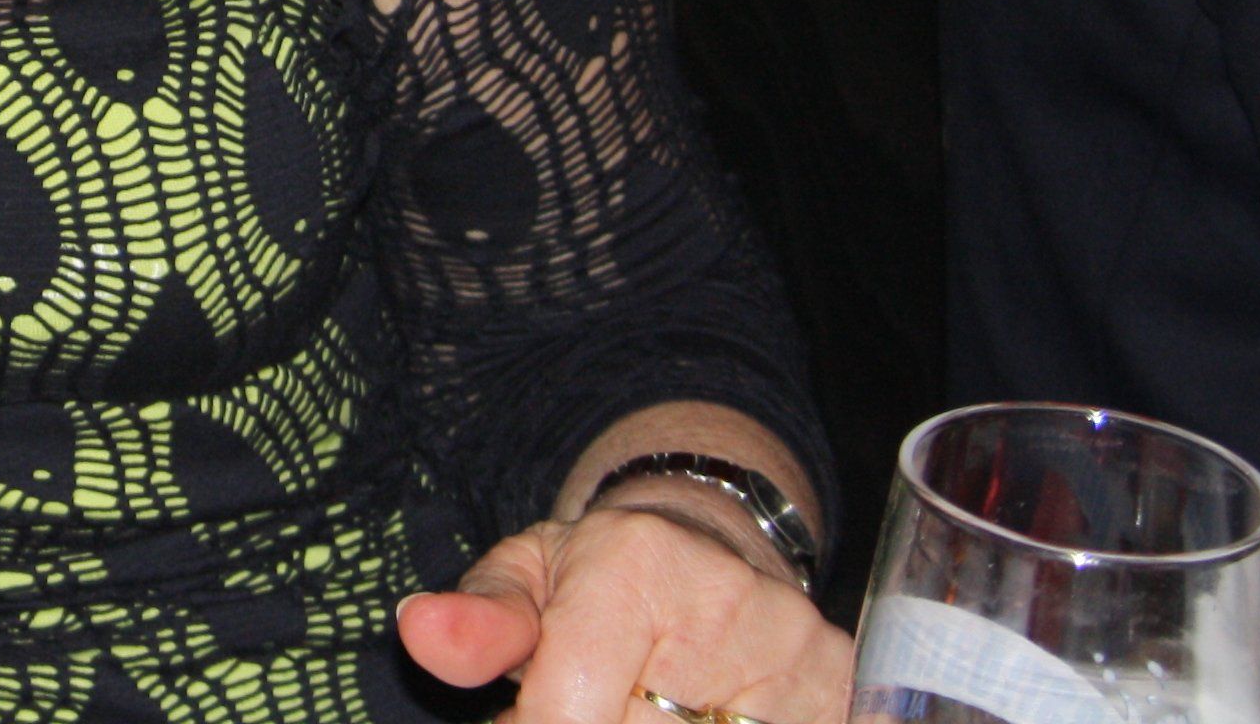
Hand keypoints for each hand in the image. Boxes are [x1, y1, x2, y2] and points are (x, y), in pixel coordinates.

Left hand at [400, 497, 851, 723]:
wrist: (713, 552)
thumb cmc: (600, 578)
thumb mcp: (529, 578)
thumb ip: (480, 620)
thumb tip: (419, 632)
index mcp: (634, 560)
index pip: (571, 711)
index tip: (525, 720)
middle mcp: (732, 601)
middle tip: (581, 706)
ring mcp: (799, 659)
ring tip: (630, 705)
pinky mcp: (841, 697)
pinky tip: (683, 716)